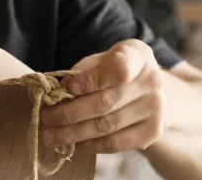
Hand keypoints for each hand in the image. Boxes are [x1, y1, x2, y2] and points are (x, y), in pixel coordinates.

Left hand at [39, 39, 164, 153]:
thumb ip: (81, 72)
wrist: (147, 84)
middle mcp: (152, 81)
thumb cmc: (114, 68)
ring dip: (74, 133)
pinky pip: (118, 143)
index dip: (91, 80)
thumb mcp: (98, 60)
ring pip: (108, 126)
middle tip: (45, 118)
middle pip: (106, 102)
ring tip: (50, 136)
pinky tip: (73, 145)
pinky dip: (92, 145)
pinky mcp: (153, 131)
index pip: (117, 69)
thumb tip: (60, 90)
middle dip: (70, 113)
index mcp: (138, 55)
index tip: (68, 88)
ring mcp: (156, 108)